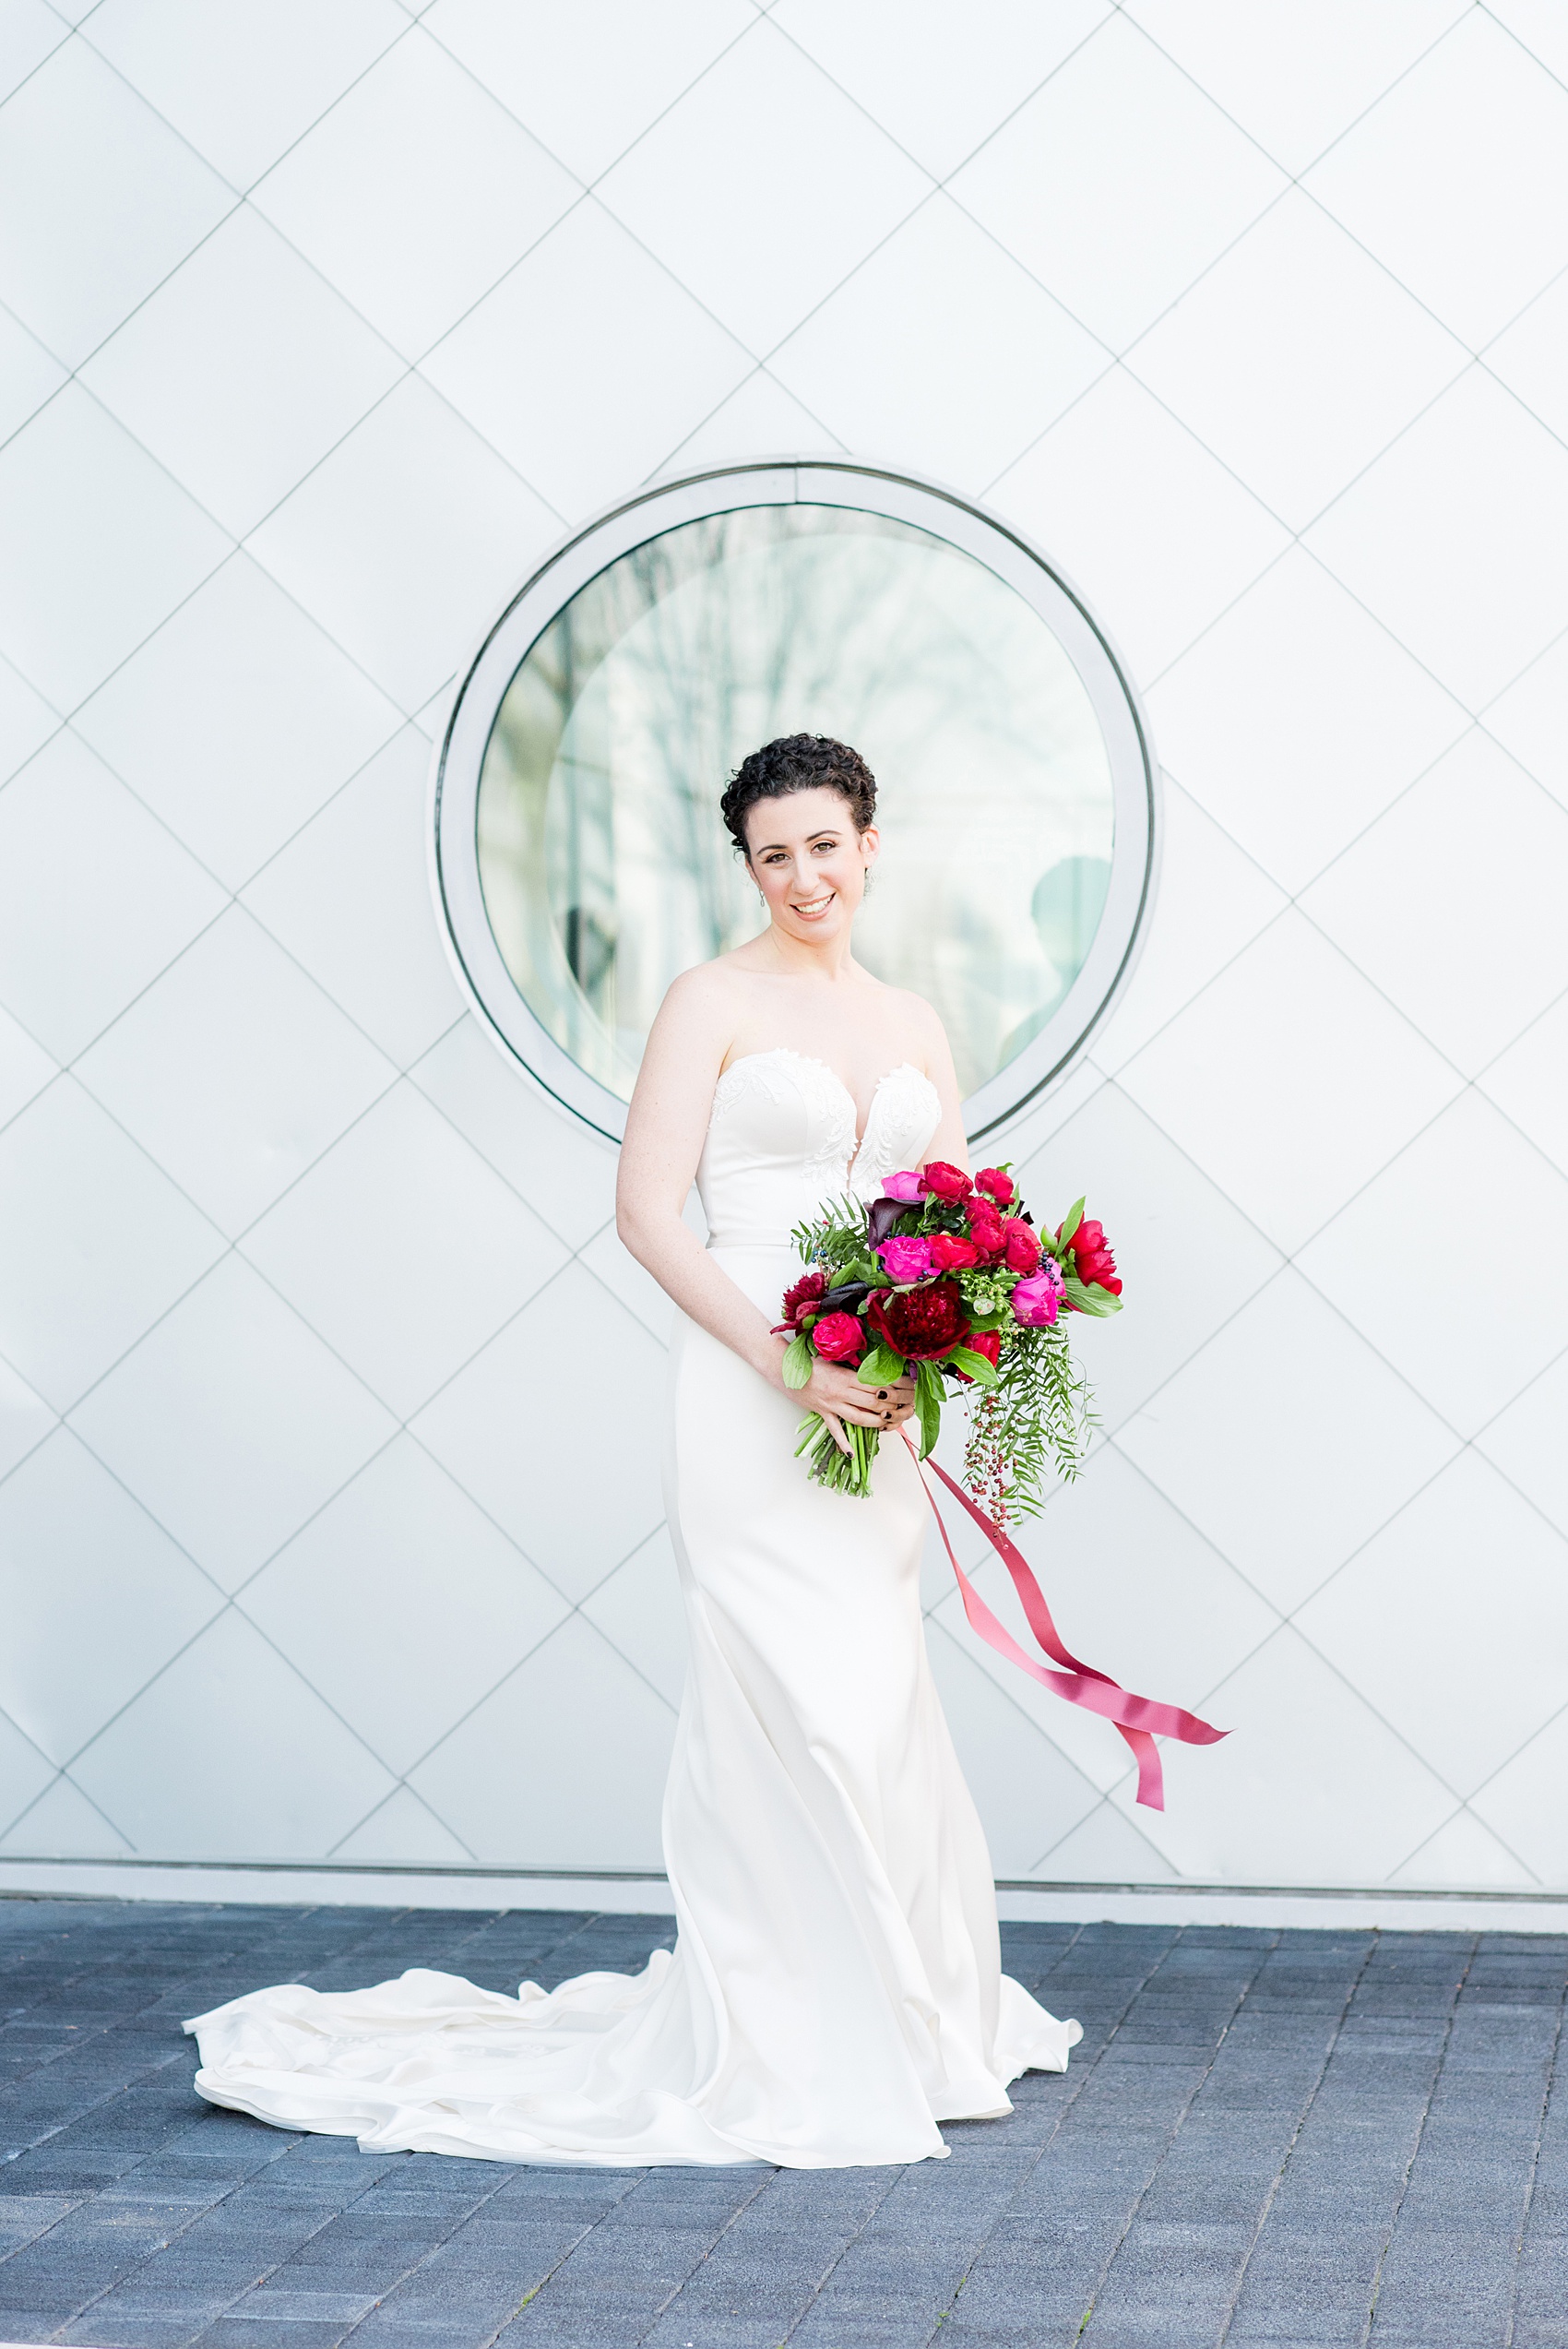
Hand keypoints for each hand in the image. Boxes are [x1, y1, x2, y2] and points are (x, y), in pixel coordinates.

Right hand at [790, 1350, 917, 1455]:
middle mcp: (841, 1392)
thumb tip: (874, 1367)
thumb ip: (853, 1365)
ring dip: (877, 1421)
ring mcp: (832, 1405)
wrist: (782, 1368)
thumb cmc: (808, 1362)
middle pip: (873, 1401)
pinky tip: (852, 1454)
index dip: (896, 1386)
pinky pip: (835, 1431)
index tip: (910, 1386)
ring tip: (890, 1423)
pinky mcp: (822, 1413)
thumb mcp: (833, 1358)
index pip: (877, 1383)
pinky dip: (843, 1443)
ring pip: (859, 1417)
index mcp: (846, 1375)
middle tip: (908, 1405)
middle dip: (894, 1404)